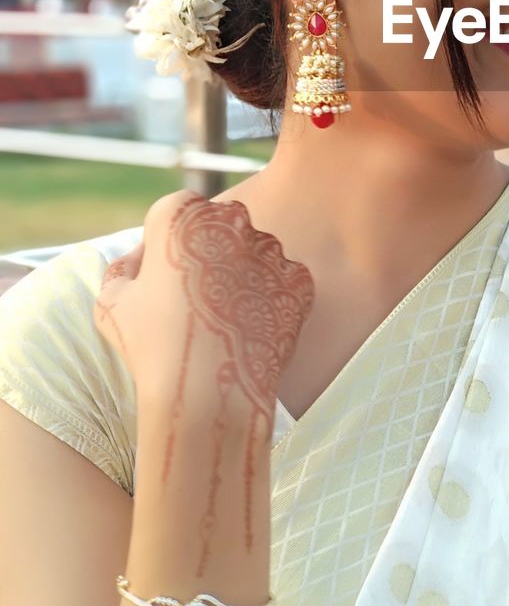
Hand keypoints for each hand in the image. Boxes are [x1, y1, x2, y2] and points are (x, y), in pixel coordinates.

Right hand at [94, 190, 314, 429]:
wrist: (208, 395)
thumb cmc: (152, 347)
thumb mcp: (112, 304)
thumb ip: (123, 270)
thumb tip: (138, 260)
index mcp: (182, 217)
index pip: (175, 210)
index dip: (165, 241)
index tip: (161, 274)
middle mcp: (232, 221)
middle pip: (218, 225)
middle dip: (207, 252)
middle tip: (194, 298)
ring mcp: (270, 250)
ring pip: (254, 252)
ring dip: (241, 273)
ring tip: (222, 320)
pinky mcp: (299, 280)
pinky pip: (281, 282)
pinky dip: (269, 299)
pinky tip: (248, 330)